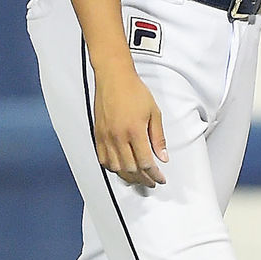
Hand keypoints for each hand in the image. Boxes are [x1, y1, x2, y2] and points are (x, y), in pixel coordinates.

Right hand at [92, 62, 168, 186]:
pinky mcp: (98, 135)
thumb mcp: (154, 113)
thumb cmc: (133, 91)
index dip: (155, 174)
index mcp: (134, 131)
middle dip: (143, 179)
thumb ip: (158, 137)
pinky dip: (113, 168)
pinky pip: (103, 159)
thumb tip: (162, 156)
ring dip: (128, 176)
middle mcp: (118, 137)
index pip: (146, 162)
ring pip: (116, 167)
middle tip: (151, 181)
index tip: (160, 178)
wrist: (114, 78)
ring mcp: (106, 137)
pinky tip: (120, 168)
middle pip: (131, 168)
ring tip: (138, 178)